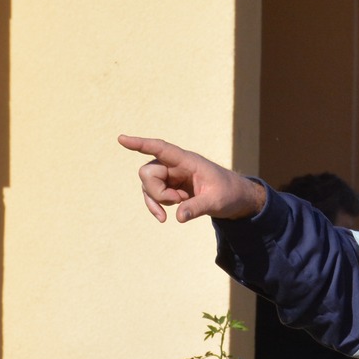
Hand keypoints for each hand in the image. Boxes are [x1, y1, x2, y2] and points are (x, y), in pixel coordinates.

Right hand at [118, 134, 267, 222]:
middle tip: (177, 200)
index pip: (161, 148)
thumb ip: (197, 207)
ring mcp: (170, 176)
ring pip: (147, 184)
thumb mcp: (217, 202)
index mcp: (188, 161)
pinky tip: (164, 218)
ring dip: (158, 200)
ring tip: (180, 205)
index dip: (141, 144)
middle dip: (156, 191)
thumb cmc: (230, 194)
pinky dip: (155, 206)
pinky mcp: (169, 187)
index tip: (122, 139)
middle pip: (148, 172)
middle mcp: (175, 165)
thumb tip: (178, 217)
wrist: (236, 199)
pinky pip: (152, 195)